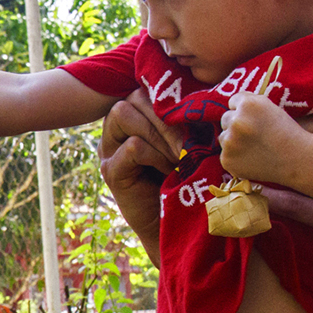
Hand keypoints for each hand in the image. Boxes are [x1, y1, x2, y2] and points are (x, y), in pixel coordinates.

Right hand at [97, 90, 180, 265]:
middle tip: (188, 143)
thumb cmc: (187, 177)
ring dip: (158, 134)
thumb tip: (203, 93)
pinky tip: (169, 170)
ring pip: (124, 114)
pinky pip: (131, 146)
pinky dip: (155, 155)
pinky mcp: (111, 171)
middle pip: (132, 98)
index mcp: (135, 117)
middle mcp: (116, 129)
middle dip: (165, 118)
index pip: (144, 90)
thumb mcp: (188, 141)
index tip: (195, 118)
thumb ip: (184, 119)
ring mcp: (108, 149)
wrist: (176, 221)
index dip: (169, 100)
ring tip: (179, 156)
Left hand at [218, 92, 312, 183]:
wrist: (296, 159)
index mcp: (248, 104)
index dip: (244, 110)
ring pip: (223, 137)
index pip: (233, 101)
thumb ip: (247, 101)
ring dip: (233, 140)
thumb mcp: (269, 106)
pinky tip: (251, 158)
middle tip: (256, 133)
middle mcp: (236, 121)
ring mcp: (230, 142)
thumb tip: (228, 104)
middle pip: (225, 118)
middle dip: (236, 124)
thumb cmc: (285, 131)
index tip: (256, 118)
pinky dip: (235, 156)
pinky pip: (225, 154)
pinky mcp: (226, 159)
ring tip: (254, 146)